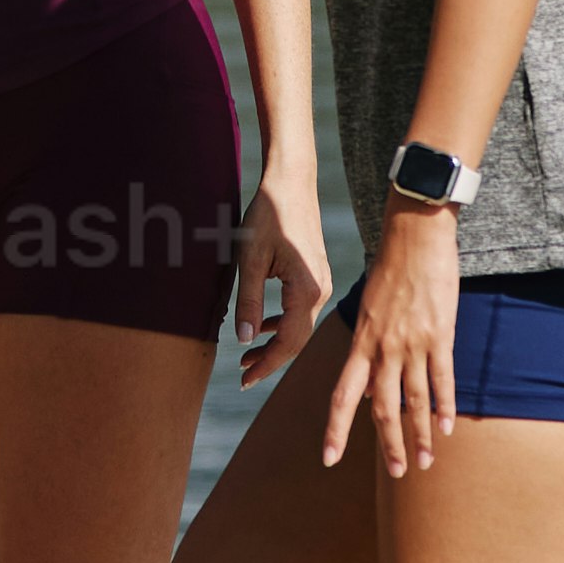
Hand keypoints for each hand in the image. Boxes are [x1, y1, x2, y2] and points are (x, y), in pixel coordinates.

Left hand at [233, 167, 329, 379]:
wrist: (291, 181)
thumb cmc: (269, 215)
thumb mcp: (250, 259)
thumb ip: (249, 302)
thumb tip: (245, 340)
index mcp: (307, 290)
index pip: (288, 342)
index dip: (266, 365)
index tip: (244, 381)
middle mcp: (320, 290)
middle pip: (297, 340)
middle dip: (270, 360)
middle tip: (242, 376)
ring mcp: (321, 282)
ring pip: (299, 327)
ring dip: (275, 343)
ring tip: (247, 357)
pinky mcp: (315, 275)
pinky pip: (301, 310)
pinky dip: (282, 324)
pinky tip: (264, 328)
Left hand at [324, 204, 458, 480]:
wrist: (415, 233)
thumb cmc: (392, 268)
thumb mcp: (370, 309)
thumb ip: (370, 348)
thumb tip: (368, 386)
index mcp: (361, 341)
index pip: (342, 395)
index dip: (335, 430)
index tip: (328, 460)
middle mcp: (383, 346)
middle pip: (381, 407)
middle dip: (389, 444)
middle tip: (397, 473)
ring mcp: (412, 341)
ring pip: (413, 400)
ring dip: (420, 435)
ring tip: (425, 463)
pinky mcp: (439, 332)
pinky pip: (442, 378)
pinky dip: (445, 405)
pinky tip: (448, 428)